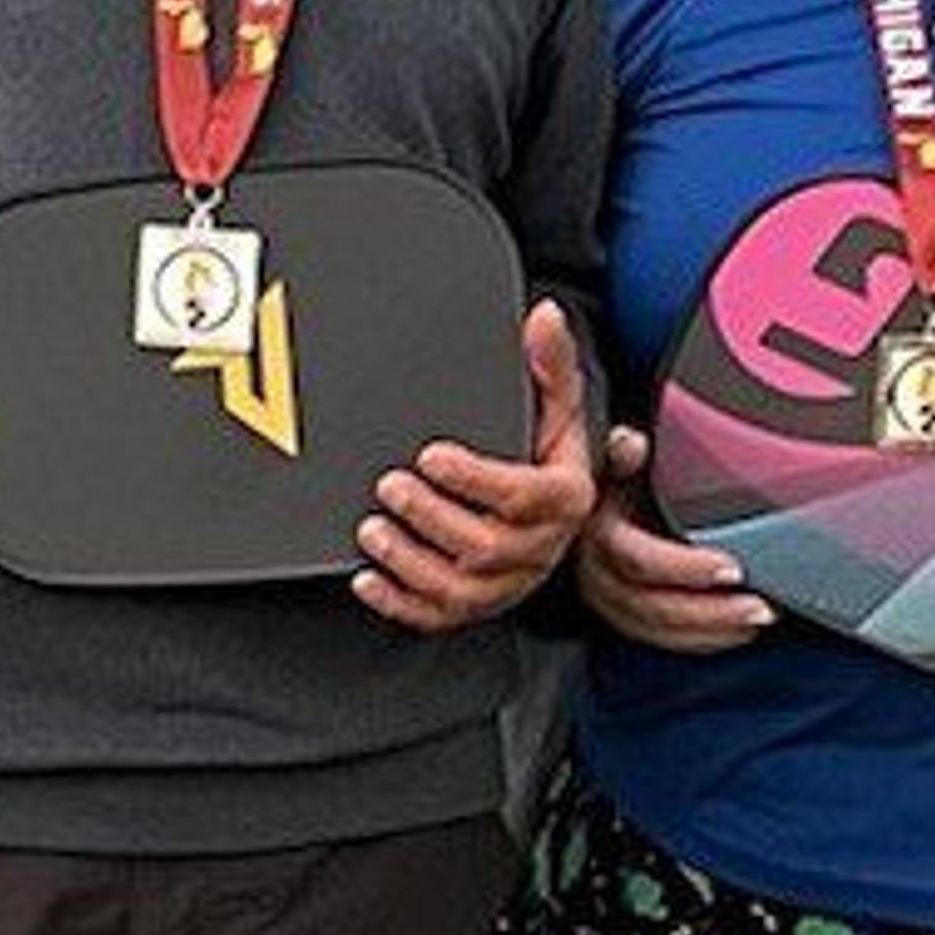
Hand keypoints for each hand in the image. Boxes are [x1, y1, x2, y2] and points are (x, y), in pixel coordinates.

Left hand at [351, 302, 596, 635]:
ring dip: (408, 562)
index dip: (474, 480)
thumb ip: (551, 361)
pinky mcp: (477, 604)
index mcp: (564, 499)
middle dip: (429, 517)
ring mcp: (507, 582)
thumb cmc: (550, 454)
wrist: (555, 508)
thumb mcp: (559, 405)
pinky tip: (369, 578)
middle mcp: (539, 548)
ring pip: (458, 590)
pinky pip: (438, 617)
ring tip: (373, 529)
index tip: (432, 456)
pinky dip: (398, 603)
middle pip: (485, 547)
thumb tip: (546, 317)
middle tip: (391, 486)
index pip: (523, 497)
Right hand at [570, 425, 774, 653]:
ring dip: (713, 630)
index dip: (685, 570)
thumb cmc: (618, 481)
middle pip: (653, 607)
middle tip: (760, 607)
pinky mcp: (628, 618)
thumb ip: (624, 455)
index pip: (639, 561)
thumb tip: (631, 443)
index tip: (733, 569)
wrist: (598, 506)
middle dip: (710, 613)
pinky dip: (705, 640)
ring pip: (660, 631)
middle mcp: (598, 575)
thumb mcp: (619, 462)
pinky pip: (664, 640)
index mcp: (598, 534)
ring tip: (761, 617)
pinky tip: (739, 631)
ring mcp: (611, 602)